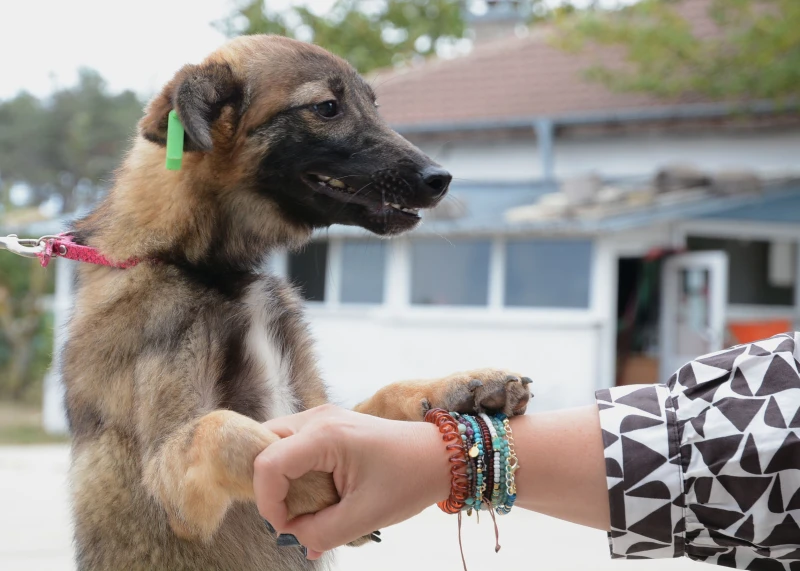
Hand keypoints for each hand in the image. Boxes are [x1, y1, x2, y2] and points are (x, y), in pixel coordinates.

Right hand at [253, 405, 450, 558]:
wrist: (439, 456)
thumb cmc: (409, 479)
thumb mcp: (365, 516)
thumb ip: (322, 532)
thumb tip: (295, 537)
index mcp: (325, 435)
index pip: (267, 464)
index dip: (268, 502)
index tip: (289, 528)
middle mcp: (318, 418)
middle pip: (263, 446)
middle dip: (269, 488)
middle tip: (291, 516)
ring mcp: (322, 418)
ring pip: (275, 445)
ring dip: (281, 480)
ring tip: (305, 508)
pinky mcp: (328, 426)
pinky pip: (293, 446)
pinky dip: (293, 472)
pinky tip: (315, 496)